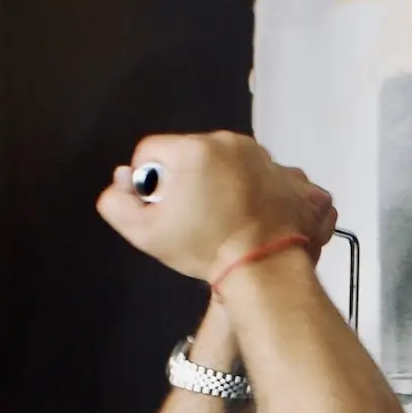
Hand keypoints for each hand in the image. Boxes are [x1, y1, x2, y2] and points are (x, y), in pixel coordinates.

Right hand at [95, 132, 333, 282]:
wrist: (265, 269)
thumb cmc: (205, 250)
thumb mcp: (145, 233)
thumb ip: (116, 203)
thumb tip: (122, 182)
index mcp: (195, 148)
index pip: (153, 150)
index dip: (149, 179)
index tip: (162, 206)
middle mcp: (234, 143)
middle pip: (195, 154)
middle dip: (191, 181)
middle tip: (197, 218)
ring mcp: (270, 158)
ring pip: (232, 164)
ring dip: (227, 185)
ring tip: (229, 221)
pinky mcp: (295, 177)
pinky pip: (269, 178)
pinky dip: (263, 194)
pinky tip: (257, 219)